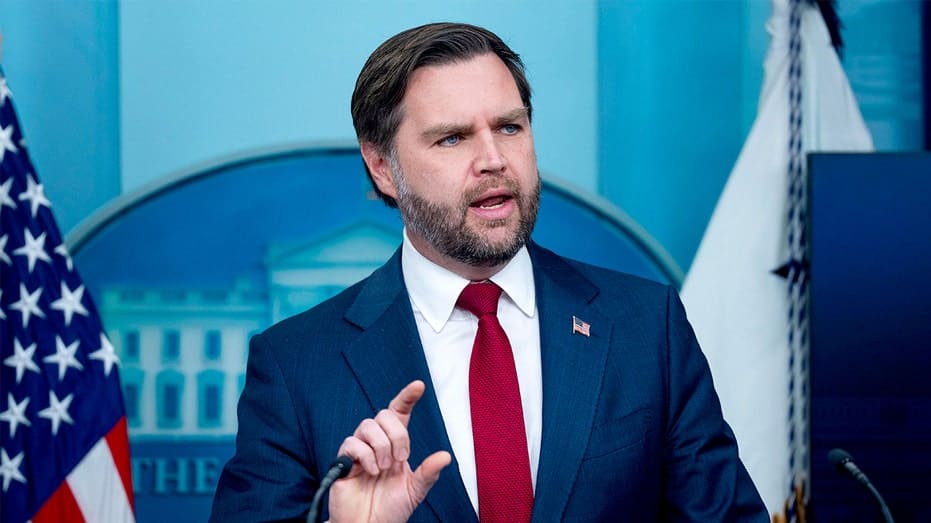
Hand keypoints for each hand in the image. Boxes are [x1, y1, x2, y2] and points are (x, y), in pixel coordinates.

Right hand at [328, 380, 450, 522]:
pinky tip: (371, 471)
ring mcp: (360, 451)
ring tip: (384, 469)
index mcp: (395, 446)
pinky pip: (351, 443)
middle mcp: (377, 444)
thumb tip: (446, 456)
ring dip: (381, 446)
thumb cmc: (390, 509)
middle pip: (384, 415)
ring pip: (367, 425)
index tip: (418, 386)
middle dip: (397, 434)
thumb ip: (428, 472)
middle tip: (401, 458)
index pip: (400, 413)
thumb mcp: (415, 490)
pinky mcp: (343, 461)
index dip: (407, 397)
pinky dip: (365, 455)